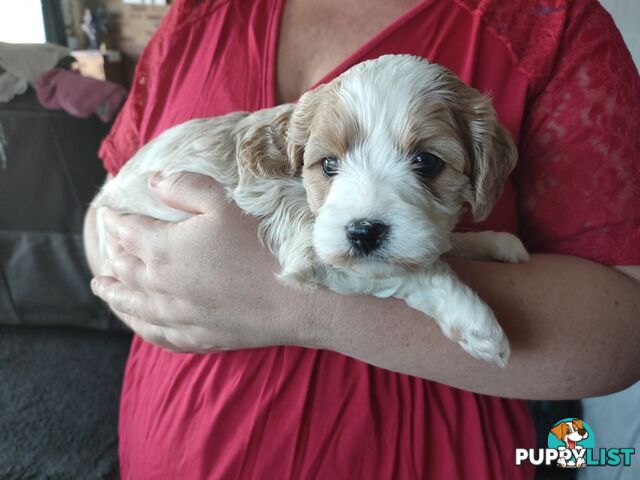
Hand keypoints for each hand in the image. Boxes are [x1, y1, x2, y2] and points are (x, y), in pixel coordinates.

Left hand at [90, 173, 306, 351]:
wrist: (292, 301)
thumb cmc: (260, 246)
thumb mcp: (225, 203)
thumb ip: (185, 187)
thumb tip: (153, 181)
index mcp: (163, 248)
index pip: (127, 230)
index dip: (115, 219)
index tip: (108, 211)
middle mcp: (160, 284)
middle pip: (124, 268)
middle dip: (112, 253)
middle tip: (109, 245)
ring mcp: (175, 315)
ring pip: (131, 304)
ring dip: (112, 293)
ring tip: (100, 286)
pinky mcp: (193, 337)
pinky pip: (154, 334)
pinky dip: (138, 325)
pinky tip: (137, 322)